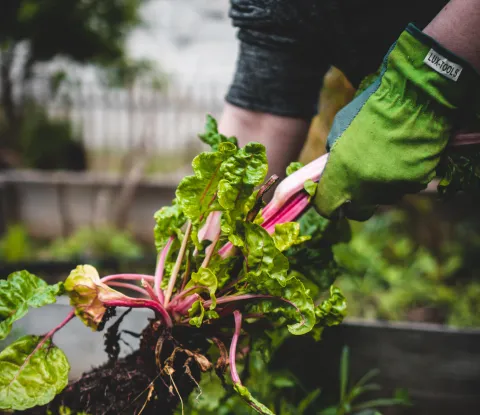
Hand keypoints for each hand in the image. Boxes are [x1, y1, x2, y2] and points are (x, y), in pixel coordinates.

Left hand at [314, 24, 479, 220]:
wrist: (413, 96)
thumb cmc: (370, 108)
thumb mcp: (338, 131)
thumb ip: (334, 158)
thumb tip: (332, 172)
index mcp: (342, 174)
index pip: (327, 207)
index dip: (327, 204)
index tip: (331, 196)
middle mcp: (366, 188)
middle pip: (358, 211)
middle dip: (355, 202)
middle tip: (358, 184)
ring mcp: (394, 187)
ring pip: (384, 198)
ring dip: (381, 186)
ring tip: (385, 158)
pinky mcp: (417, 182)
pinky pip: (406, 187)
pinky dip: (403, 177)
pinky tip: (403, 154)